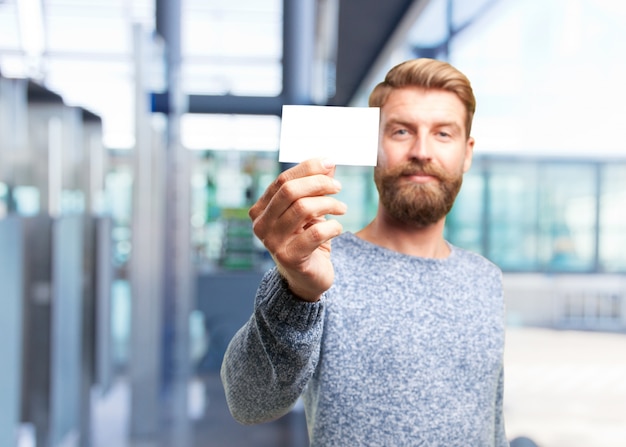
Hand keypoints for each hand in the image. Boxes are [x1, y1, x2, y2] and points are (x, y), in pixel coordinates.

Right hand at [249, 158, 346, 301]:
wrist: (307, 278)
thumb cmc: (307, 239)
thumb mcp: (309, 209)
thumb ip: (315, 186)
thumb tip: (328, 162)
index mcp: (261, 210)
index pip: (283, 180)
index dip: (308, 168)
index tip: (330, 163)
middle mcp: (261, 225)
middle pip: (290, 191)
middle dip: (319, 183)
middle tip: (338, 187)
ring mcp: (272, 243)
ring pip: (303, 209)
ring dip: (329, 204)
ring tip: (342, 208)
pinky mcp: (290, 258)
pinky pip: (316, 233)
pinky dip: (333, 226)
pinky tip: (337, 228)